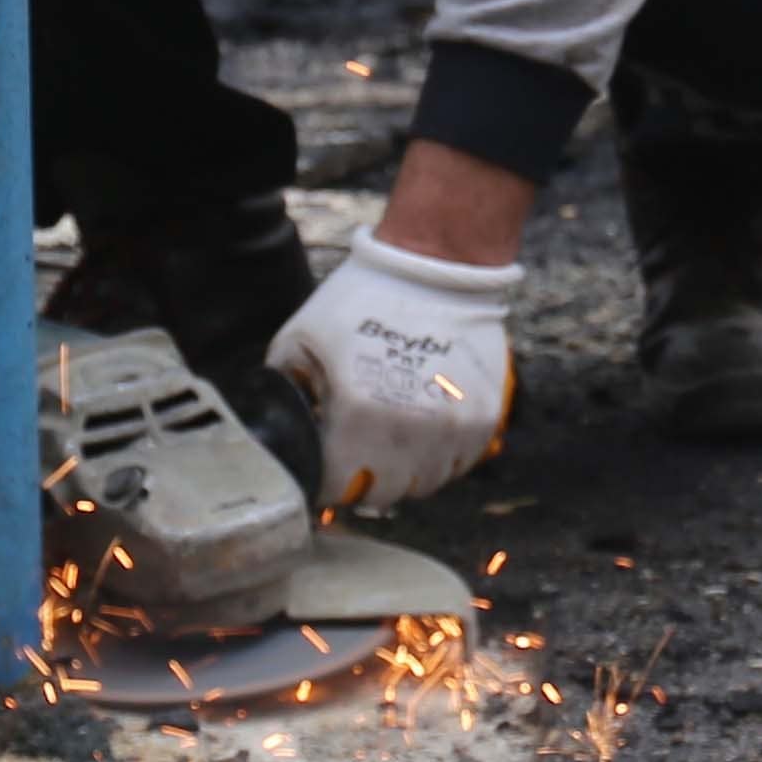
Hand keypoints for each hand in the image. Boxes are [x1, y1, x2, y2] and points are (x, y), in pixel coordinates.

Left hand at [265, 235, 521, 513]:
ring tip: (393, 445)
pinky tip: (427, 431)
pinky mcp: (484, 418)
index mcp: (359, 413)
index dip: (326, 484)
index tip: (324, 472)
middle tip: (357, 459)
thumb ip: (285, 387)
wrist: (437, 267)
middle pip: (385, 494)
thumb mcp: (302, 336)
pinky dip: (442, 457)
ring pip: (426, 484)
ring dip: (406, 473)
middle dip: (364, 482)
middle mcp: (410, 430)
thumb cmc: (364, 298)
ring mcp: (453, 427)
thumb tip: (276, 425)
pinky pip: (461, 463)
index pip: (339, 486)